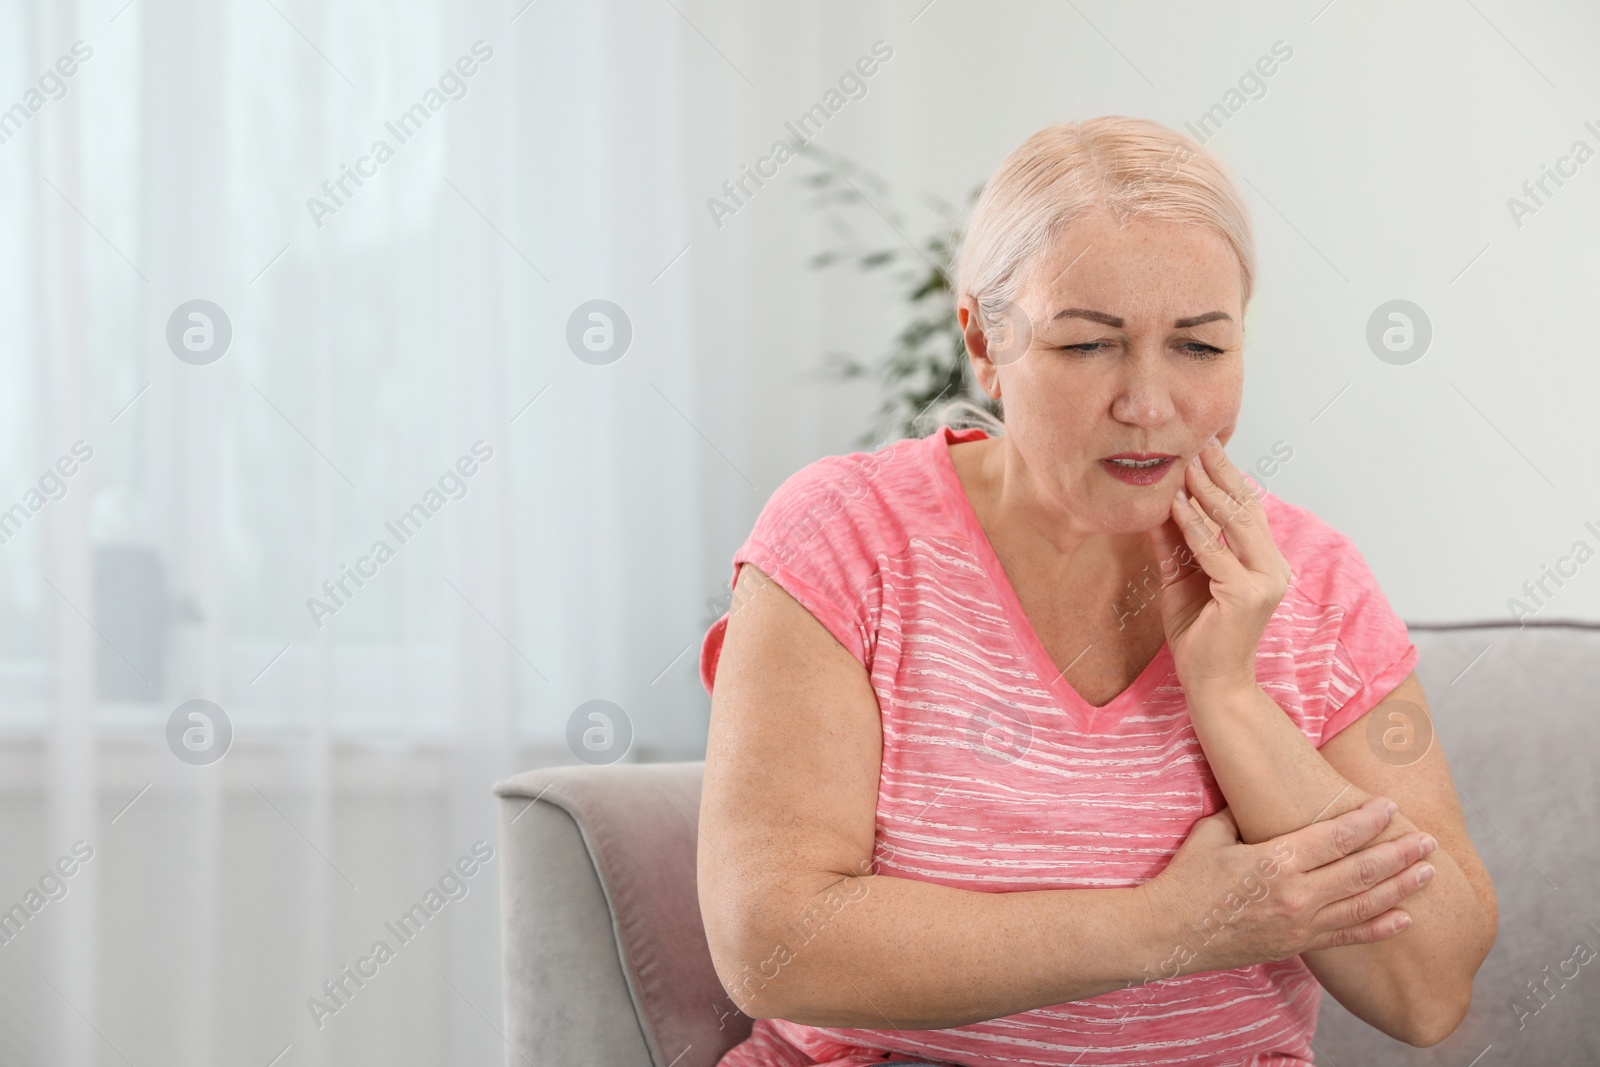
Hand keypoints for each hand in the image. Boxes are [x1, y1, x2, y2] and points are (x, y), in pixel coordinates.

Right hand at [1139, 796, 1436, 980]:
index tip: (1389, 808)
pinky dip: (1380, 927)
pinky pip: (1348, 935)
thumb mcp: (1211, 834)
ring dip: (1400, 887)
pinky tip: (1404, 917)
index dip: (1367, 822)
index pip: (1335, 837)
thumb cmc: (1185, 879)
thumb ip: (1243, 815)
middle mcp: (1295, 894)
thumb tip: (1264, 794)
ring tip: (1427, 872)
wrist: (1169, 933)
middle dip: (1398, 854)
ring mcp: (1299, 924)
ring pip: (1363, 904)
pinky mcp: (1298, 945)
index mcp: (1274, 860)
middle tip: (1426, 841)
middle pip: (1361, 871)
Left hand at [1148, 435, 1292, 703]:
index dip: (1229, 478)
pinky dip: (1193, 526)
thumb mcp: (1182, 577)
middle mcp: (1272, 567)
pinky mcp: (1245, 596)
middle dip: (1221, 474)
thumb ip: (1176, 543)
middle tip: (1198, 443)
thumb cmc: (1199, 633)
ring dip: (1207, 491)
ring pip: (1233, 525)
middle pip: (1246, 509)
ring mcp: (1263, 581)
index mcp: (1264, 561)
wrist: (1211, 682)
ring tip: (1185, 464)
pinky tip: (1175, 504)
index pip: (1248, 510)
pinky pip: (1213, 552)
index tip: (1206, 448)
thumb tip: (1161, 503)